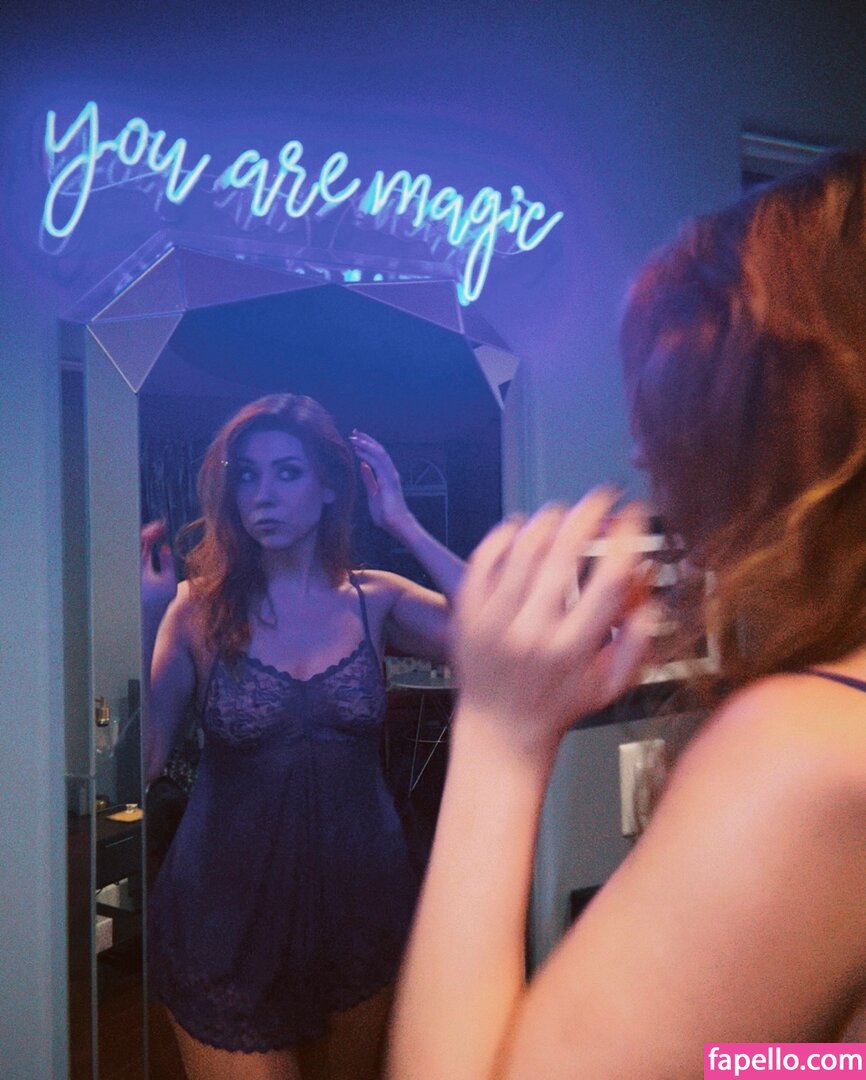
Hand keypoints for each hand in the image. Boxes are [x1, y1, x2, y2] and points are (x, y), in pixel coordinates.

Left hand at [140, 520, 176, 620]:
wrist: (148, 616)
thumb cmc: (159, 601)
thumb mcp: (168, 580)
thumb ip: (167, 562)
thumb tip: (164, 547)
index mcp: (137, 566)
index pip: (141, 542)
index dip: (151, 531)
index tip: (162, 526)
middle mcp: (131, 567)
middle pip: (135, 541)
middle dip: (148, 531)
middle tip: (160, 527)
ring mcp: (130, 569)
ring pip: (135, 546)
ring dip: (146, 538)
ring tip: (158, 532)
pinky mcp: (131, 572)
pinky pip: (136, 553)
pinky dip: (144, 546)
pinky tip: (152, 542)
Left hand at [349, 430, 411, 534]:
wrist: (397, 524)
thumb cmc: (386, 513)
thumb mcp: (373, 493)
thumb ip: (369, 479)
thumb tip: (363, 466)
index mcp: (386, 475)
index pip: (377, 455)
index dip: (367, 445)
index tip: (356, 439)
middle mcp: (390, 472)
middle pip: (378, 450)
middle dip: (366, 440)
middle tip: (354, 432)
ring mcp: (391, 476)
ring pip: (379, 454)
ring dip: (366, 444)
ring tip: (354, 438)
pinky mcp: (389, 481)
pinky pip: (378, 464)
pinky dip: (368, 456)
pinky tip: (358, 452)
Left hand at [453, 489, 655, 760]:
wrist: (500, 730)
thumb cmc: (558, 706)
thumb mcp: (611, 685)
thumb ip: (637, 642)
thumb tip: (652, 596)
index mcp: (572, 649)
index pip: (609, 578)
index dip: (627, 538)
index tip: (635, 516)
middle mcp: (532, 632)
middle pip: (564, 553)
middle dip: (589, 514)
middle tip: (602, 496)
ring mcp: (494, 621)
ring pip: (523, 548)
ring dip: (549, 519)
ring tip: (565, 510)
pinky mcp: (468, 614)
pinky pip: (484, 559)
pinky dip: (504, 534)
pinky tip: (520, 525)